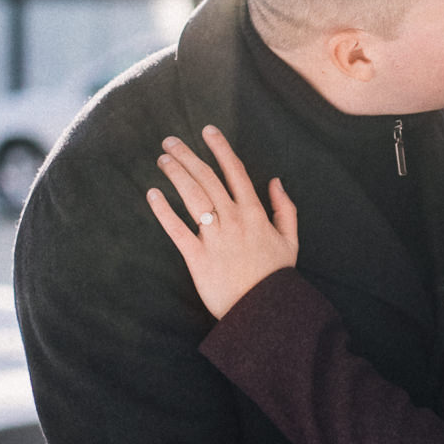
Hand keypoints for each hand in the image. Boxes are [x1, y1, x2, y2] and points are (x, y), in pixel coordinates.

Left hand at [147, 128, 298, 318]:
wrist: (265, 312)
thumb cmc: (276, 277)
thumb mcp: (290, 241)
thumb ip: (285, 209)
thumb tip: (276, 181)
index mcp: (255, 214)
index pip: (235, 172)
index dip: (220, 149)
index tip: (207, 130)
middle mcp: (233, 220)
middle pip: (207, 179)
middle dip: (188, 156)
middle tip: (170, 141)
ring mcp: (215, 238)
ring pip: (192, 197)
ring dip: (176, 174)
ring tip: (162, 159)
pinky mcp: (198, 258)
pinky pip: (177, 230)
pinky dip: (163, 211)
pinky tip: (152, 194)